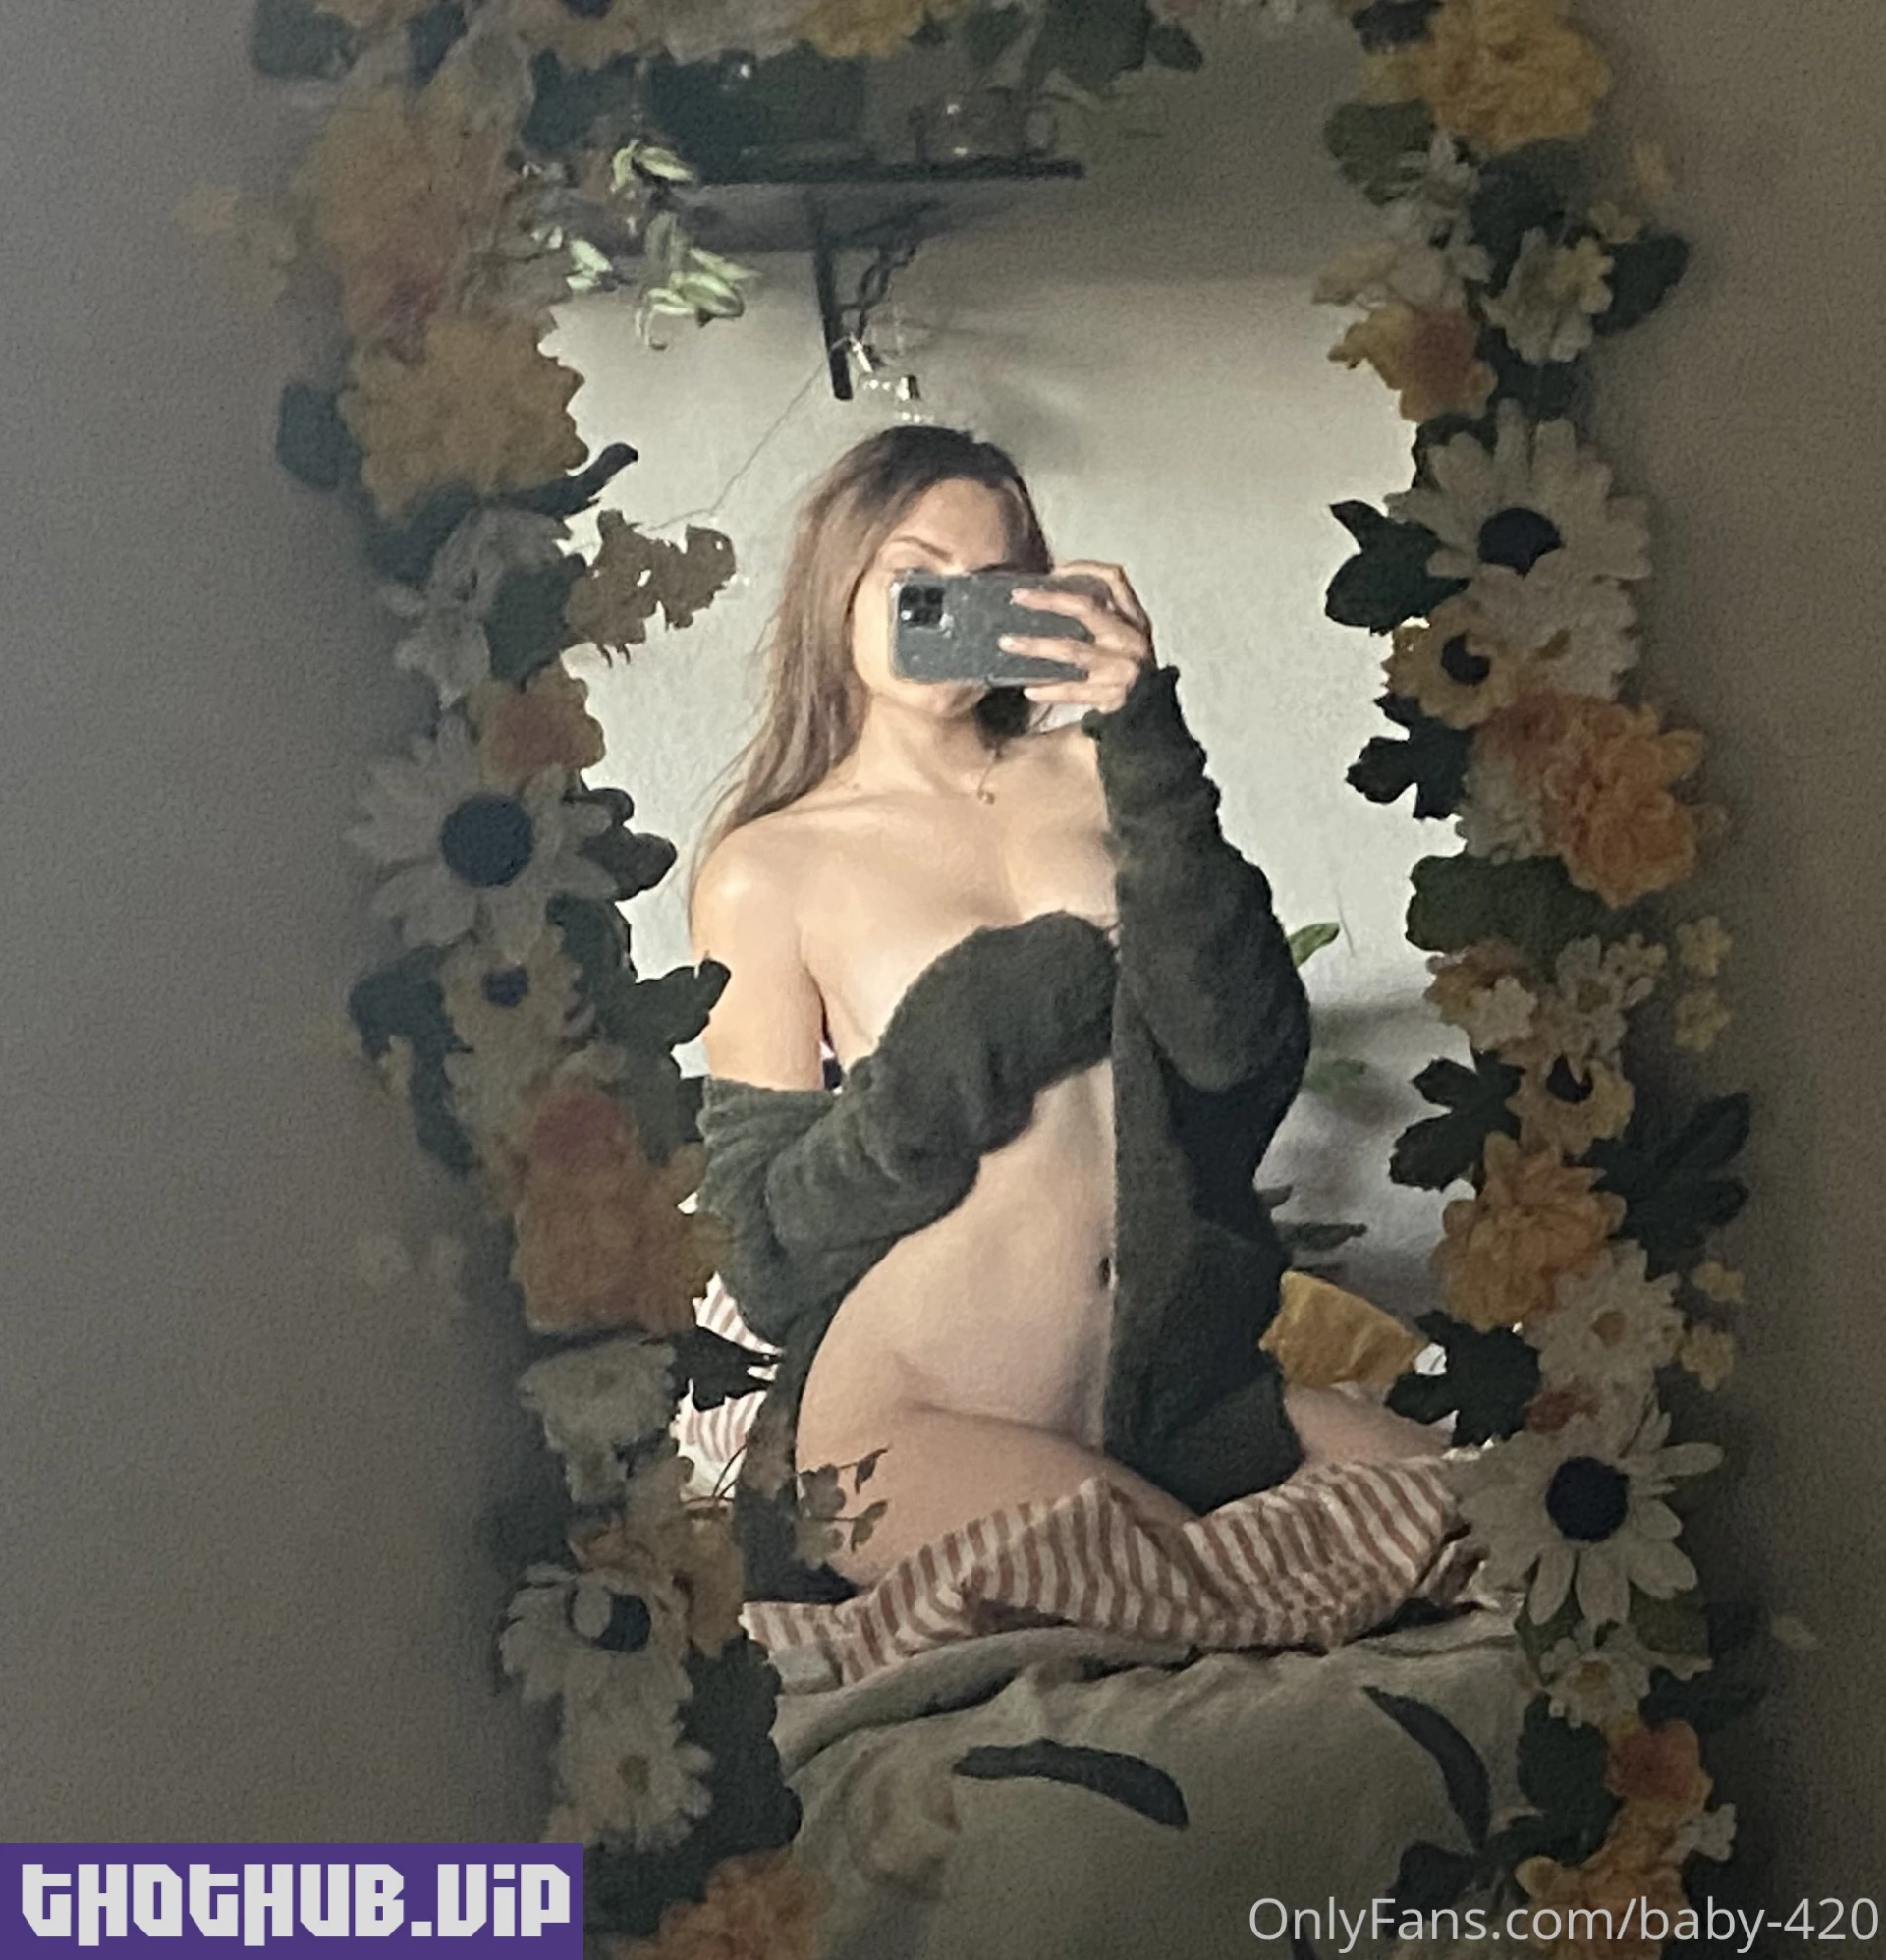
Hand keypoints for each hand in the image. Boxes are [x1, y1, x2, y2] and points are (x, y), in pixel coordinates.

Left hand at [999, 559, 1155, 712]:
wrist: (1149, 715)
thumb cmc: (1123, 668)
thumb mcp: (1122, 636)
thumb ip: (1099, 616)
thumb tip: (1046, 592)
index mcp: (1135, 618)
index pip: (1114, 579)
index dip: (1083, 568)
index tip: (1053, 571)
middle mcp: (1132, 639)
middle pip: (1087, 608)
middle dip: (1048, 599)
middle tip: (1017, 597)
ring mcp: (1123, 668)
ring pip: (1072, 650)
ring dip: (1035, 646)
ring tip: (1006, 643)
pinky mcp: (1112, 696)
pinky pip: (1073, 690)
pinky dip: (1050, 690)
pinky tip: (1029, 689)